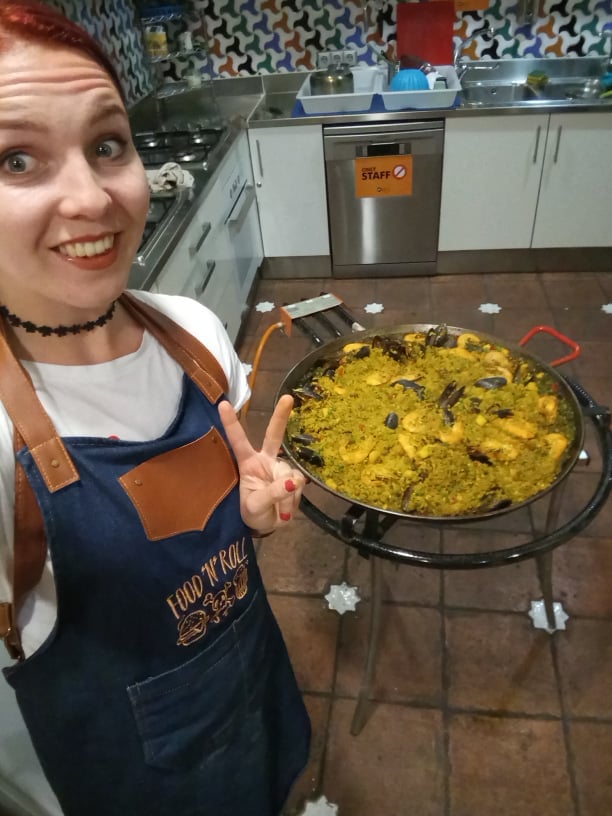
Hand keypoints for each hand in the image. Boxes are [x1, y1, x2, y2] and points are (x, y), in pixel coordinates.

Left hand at [218, 394, 305, 534]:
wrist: (268, 526)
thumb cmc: (253, 514)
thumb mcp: (256, 508)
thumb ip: (272, 494)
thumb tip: (293, 482)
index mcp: (248, 464)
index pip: (238, 441)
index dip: (231, 423)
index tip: (222, 404)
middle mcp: (264, 461)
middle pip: (273, 435)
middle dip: (281, 416)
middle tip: (288, 398)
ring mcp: (280, 469)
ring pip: (289, 474)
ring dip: (287, 495)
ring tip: (280, 512)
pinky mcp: (294, 479)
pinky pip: (299, 485)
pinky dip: (294, 500)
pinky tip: (287, 510)